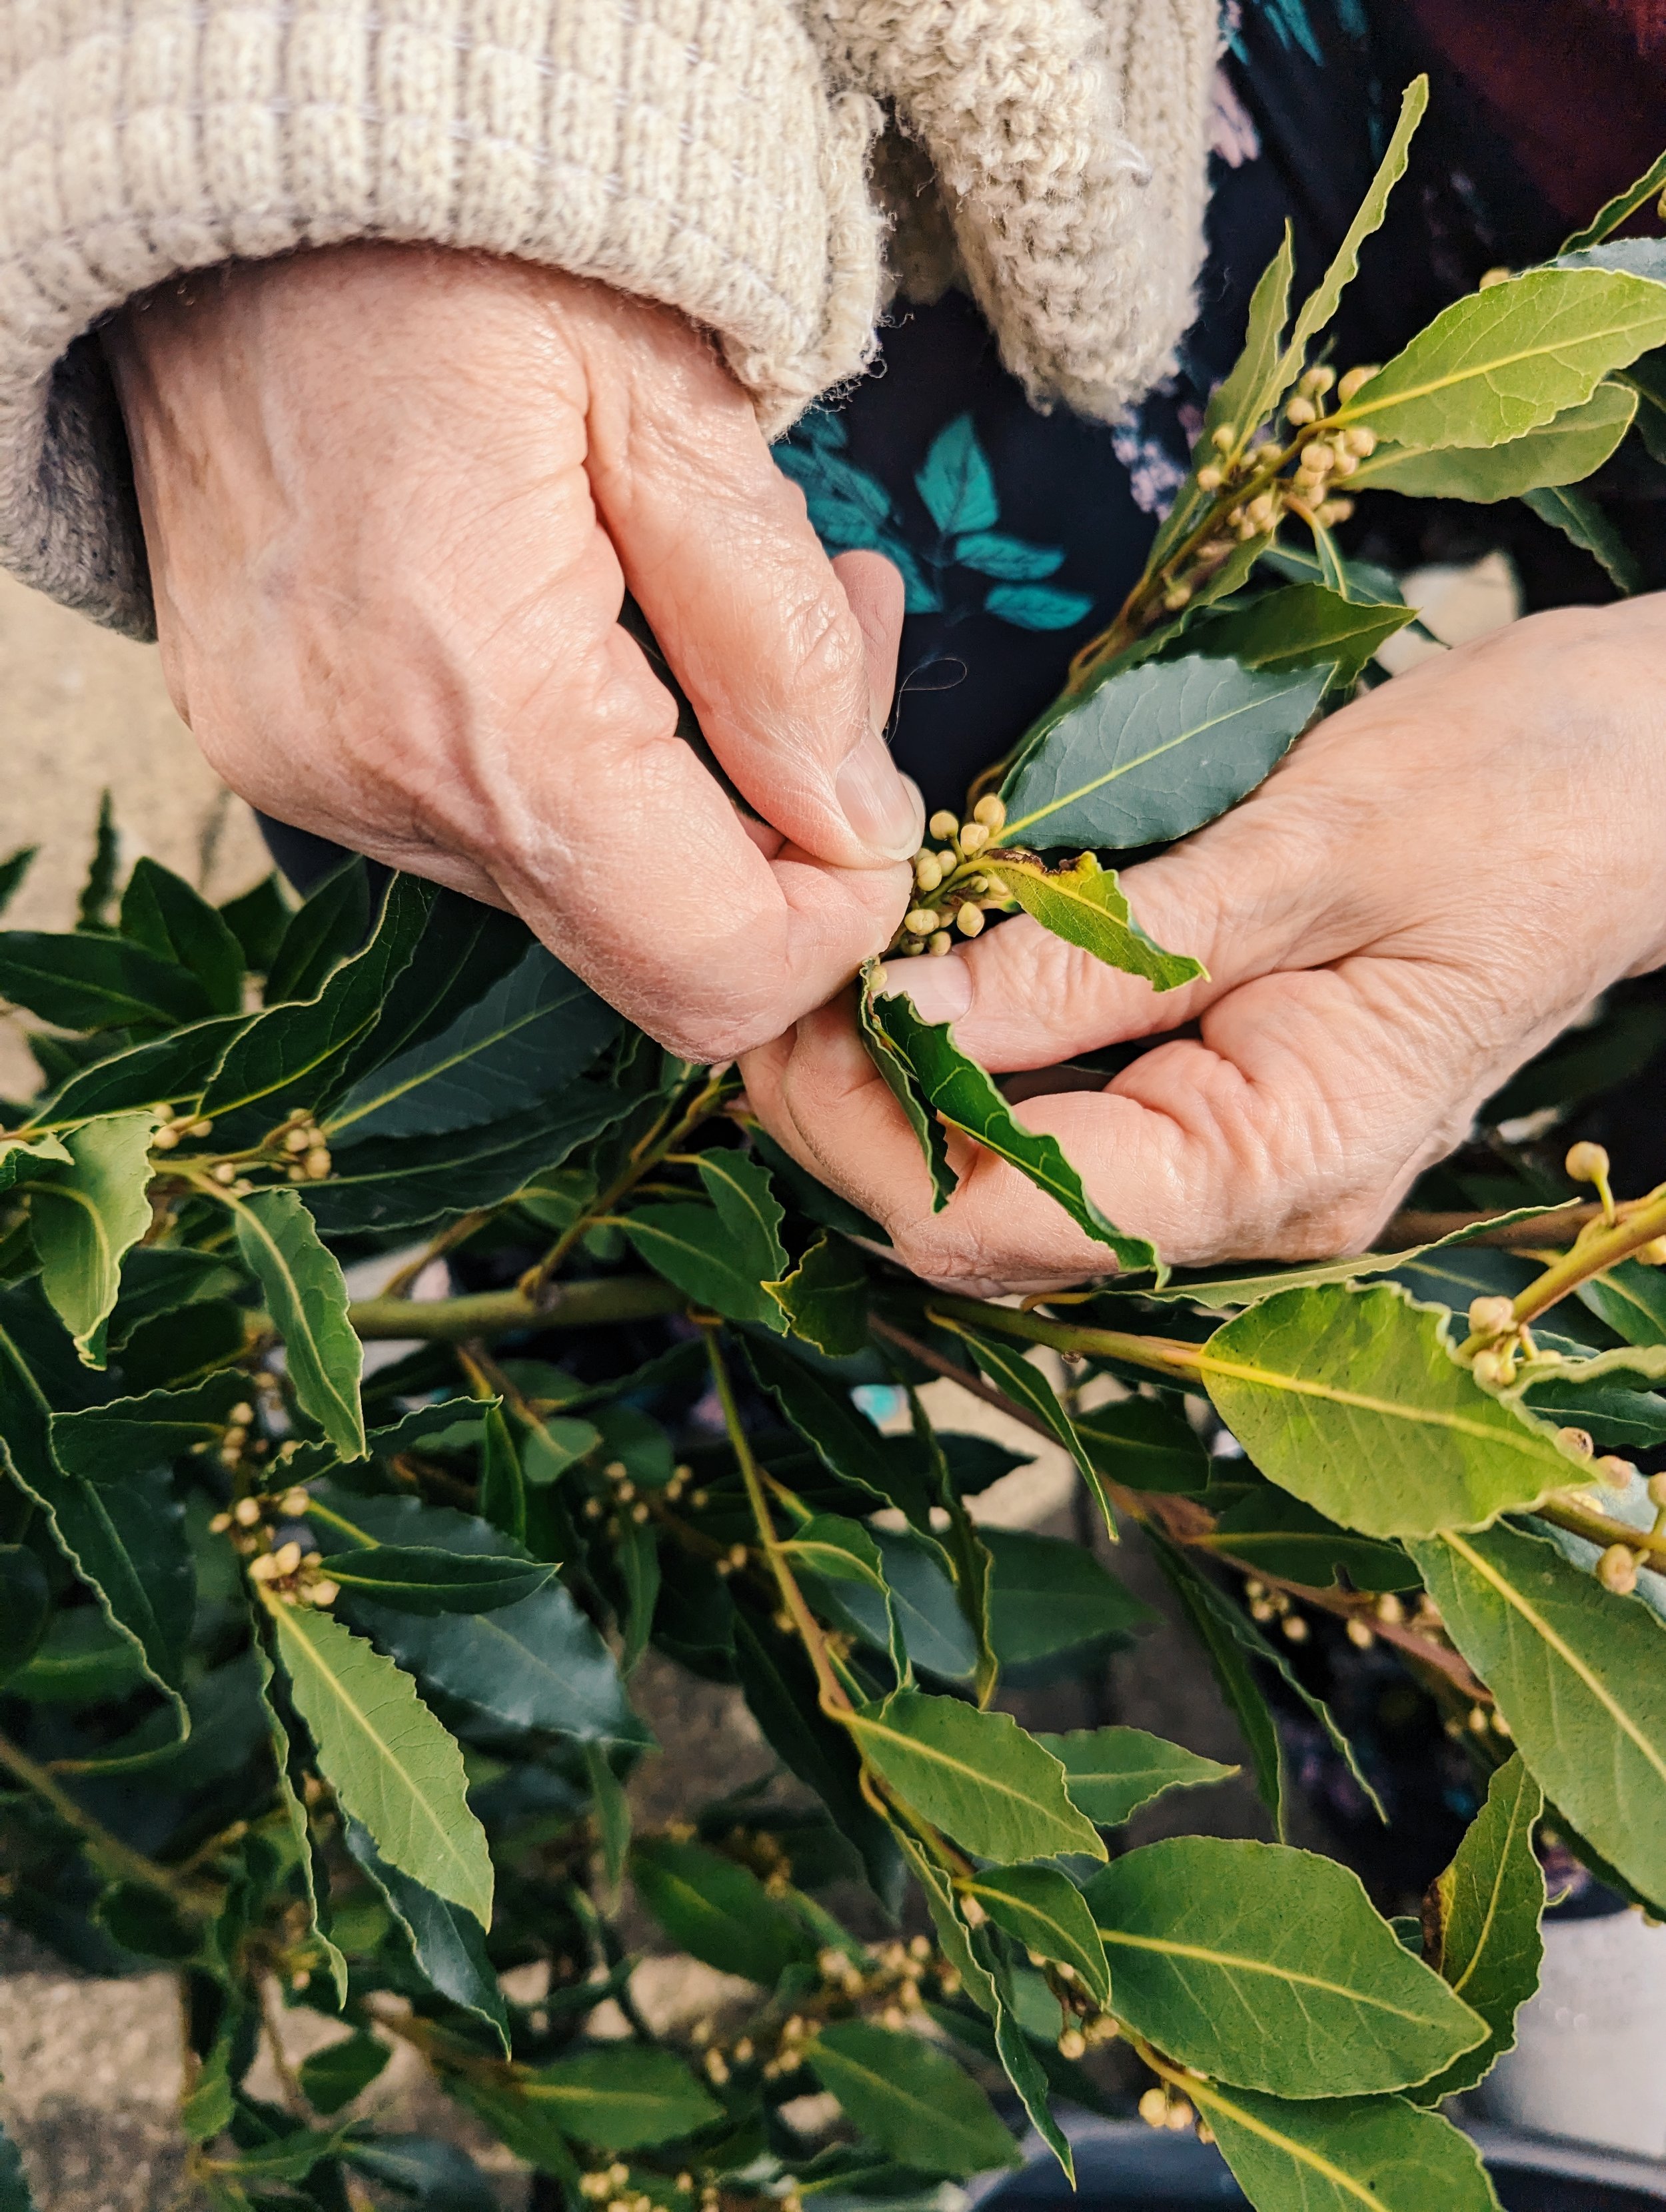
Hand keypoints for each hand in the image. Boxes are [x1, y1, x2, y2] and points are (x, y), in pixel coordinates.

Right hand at [105, 245, 919, 1059]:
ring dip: (684, 783)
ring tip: (708, 582)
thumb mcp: (676, 393)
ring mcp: (307, 775)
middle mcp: (368, 780)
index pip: (708, 964)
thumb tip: (858, 822)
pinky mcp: (283, 749)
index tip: (879, 798)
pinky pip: (482, 826)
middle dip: (775, 829)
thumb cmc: (460, 235)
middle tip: (832, 626)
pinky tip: (604, 617)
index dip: (836, 924)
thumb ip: (777, 639)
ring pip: (570, 888)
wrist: (231, 160)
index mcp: (478, 699)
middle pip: (645, 944)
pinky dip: (582, 762)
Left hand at [743, 599, 1665, 1290]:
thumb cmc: (1524, 793)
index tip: (780, 1019)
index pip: (1008, 1222)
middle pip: (988, 1222)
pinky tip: (914, 976)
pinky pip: (1057, 1122)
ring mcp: (1233, 1166)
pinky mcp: (1217, 1104)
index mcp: (1284, 1166)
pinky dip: (968, 1059)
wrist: (1647, 774)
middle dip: (857, 1120)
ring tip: (819, 974)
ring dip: (897, 1090)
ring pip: (1007, 1183)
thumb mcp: (1302, 855)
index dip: (865, 1138)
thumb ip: (1094, 958)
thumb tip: (903, 1013)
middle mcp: (1250, 1206)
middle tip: (767, 988)